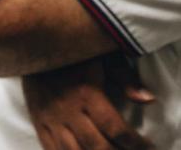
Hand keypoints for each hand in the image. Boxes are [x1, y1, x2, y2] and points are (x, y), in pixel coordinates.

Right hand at [22, 55, 154, 149]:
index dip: (135, 144)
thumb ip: (126, 78)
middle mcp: (68, 111)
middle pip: (97, 147)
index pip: (116, 129)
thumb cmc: (74, 48)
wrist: (31, 41)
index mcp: (87, 94)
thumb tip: (149, 99)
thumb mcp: (103, 55)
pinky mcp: (39, 122)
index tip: (149, 147)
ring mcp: (51, 119)